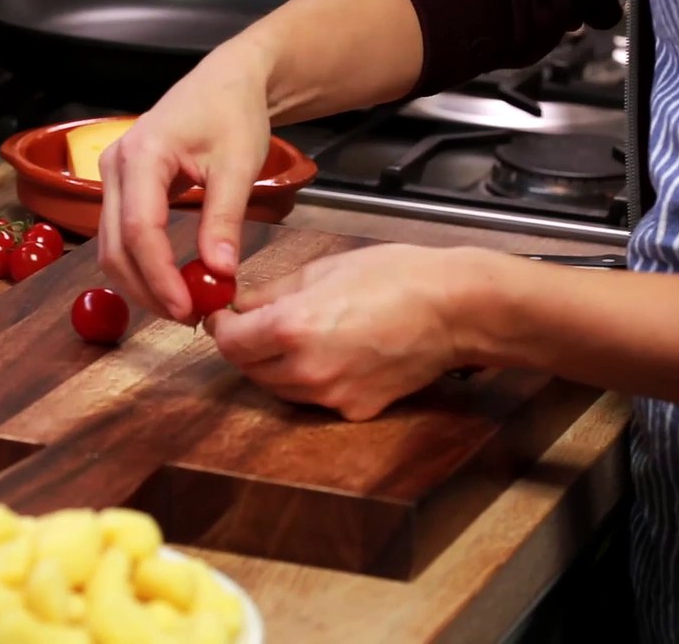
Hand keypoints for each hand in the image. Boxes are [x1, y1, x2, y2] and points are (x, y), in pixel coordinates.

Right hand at [97, 40, 272, 321]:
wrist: (225, 83)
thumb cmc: (232, 112)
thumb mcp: (238, 165)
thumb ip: (224, 219)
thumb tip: (219, 272)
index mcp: (142, 154)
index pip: (141, 229)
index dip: (160, 275)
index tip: (189, 309)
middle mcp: (115, 166)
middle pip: (115, 246)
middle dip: (147, 289)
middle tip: (188, 317)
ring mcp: (111, 178)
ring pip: (112, 248)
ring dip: (142, 283)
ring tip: (183, 305)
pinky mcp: (120, 189)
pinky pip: (120, 237)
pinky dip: (142, 266)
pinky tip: (171, 282)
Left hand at [205, 244, 485, 420]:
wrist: (455, 310)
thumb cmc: (395, 276)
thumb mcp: (322, 268)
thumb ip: (272, 291)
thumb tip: (241, 305)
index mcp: (292, 327)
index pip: (229, 342)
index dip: (223, 327)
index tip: (226, 316)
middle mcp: (306, 369)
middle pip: (249, 369)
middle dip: (247, 346)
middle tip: (258, 324)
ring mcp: (331, 396)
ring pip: (278, 388)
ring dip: (274, 365)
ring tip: (298, 335)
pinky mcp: (354, 410)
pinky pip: (313, 399)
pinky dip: (309, 380)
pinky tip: (331, 353)